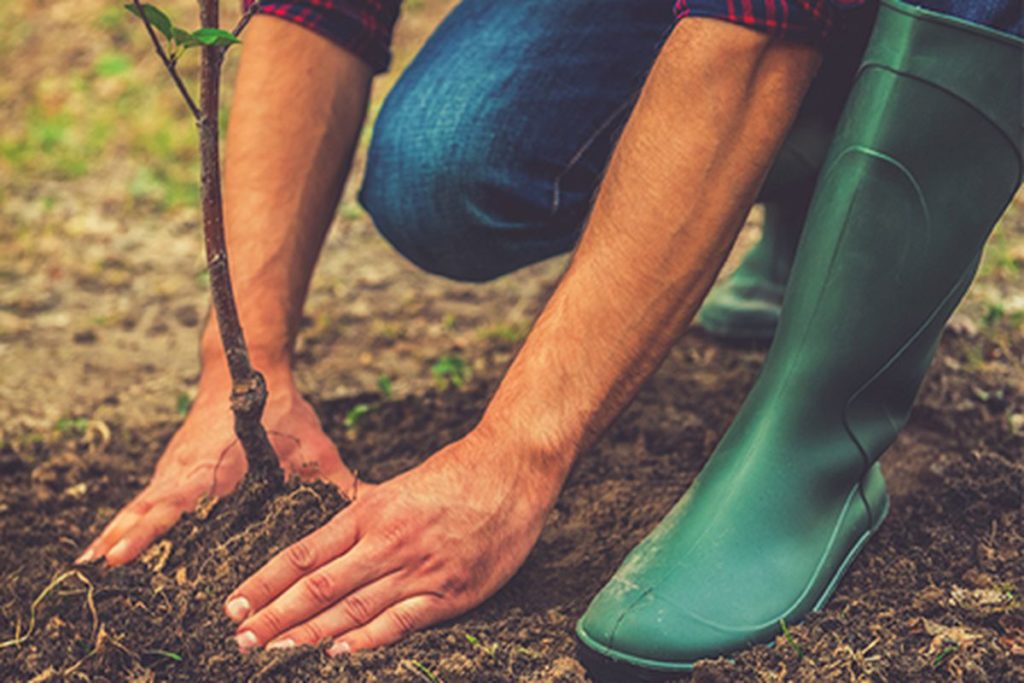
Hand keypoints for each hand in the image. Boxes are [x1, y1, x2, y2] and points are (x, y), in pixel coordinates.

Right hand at [78, 372, 356, 566]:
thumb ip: (336, 481)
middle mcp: (188, 468)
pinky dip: (129, 519)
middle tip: (101, 568)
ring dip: (119, 530)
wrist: (245, 367)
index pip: (178, 501)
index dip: (151, 529)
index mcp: (217, 465)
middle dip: (126, 536)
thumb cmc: (282, 408)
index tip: (123, 552)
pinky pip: (148, 498)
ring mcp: (176, 467)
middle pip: (151, 507)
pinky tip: (111, 545)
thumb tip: (371, 507)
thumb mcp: (313, 446)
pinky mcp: (174, 468)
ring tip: (93, 565)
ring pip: (143, 502)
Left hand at [223, 428, 561, 653]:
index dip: (266, 582)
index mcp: (370, 514)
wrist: (511, 468)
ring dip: (308, 633)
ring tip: (273, 652)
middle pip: (319, 586)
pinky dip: (368, 639)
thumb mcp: (399, 487)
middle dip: (274, 616)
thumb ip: (365, 515)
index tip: (235, 603)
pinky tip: (338, 653)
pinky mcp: (451, 592)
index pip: (304, 554)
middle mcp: (387, 542)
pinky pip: (402, 620)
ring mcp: (419, 569)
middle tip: (240, 639)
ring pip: (352, 608)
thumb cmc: (456, 474)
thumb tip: (330, 535)